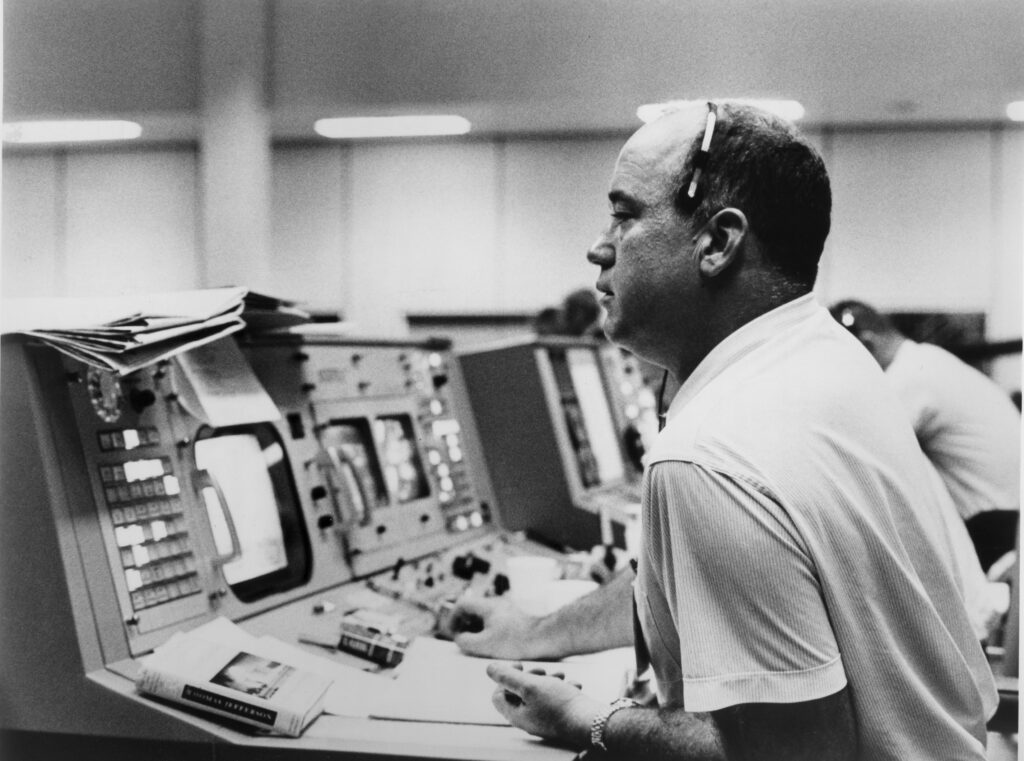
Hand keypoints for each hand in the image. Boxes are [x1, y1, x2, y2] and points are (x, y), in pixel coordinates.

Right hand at [448, 596, 546, 658]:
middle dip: (466, 624)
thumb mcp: (486, 644)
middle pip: (474, 610)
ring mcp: (510, 611)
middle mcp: (498, 604)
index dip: (453, 618)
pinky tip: (497, 646)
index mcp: (488, 606)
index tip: (453, 633)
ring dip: (479, 629)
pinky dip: (492, 632)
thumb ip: (467, 641)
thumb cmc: (518, 640)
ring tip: (479, 646)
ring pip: (487, 617)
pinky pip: (499, 623)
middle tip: (464, 640)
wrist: (548, 636)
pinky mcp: (519, 619)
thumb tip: (460, 638)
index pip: (462, 604)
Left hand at [486, 662, 600, 747]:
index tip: (520, 666)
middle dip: (529, 677)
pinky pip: (555, 701)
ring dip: (547, 681)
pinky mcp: (559, 719)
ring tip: (560, 675)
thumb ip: (508, 677)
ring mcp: (545, 721)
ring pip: (539, 696)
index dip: (505, 678)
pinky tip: (572, 685)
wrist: (589, 722)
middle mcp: (528, 720)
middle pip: (519, 695)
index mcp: (516, 715)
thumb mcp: (530, 686)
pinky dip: (561, 690)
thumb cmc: (558, 704)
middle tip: (541, 671)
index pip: (498, 695)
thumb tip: (489, 669)